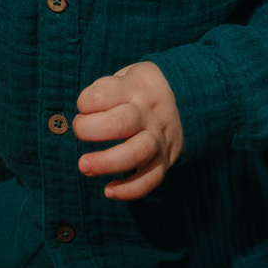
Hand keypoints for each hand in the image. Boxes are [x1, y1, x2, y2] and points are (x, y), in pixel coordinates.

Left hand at [74, 62, 182, 199]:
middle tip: (78, 131)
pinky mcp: (164, 161)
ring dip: (106, 162)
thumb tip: (81, 116)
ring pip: (136, 153)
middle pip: (119, 123)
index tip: (83, 107)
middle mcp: (149, 113)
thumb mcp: (128, 76)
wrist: (190, 101)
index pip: (104, 94)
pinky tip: (109, 191)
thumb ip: (105, 90)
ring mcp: (159, 138)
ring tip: (84, 166)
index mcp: (137, 87)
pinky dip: (130, 190)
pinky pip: (151, 179)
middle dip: (90, 130)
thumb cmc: (140, 91)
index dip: (85, 102)